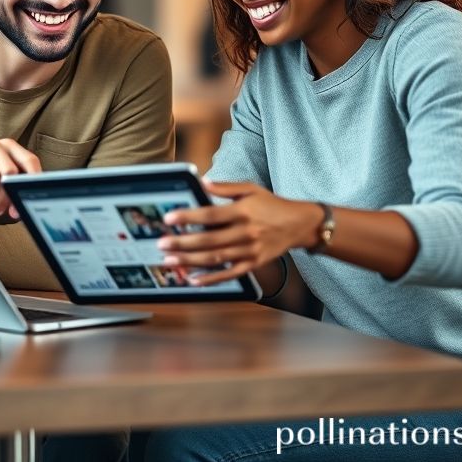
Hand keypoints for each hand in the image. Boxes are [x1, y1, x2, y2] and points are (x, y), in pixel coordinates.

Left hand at [157, 180, 321, 285]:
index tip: (169, 219)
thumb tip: (202, 182)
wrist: (300, 224)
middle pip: (209, 240)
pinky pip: (230, 274)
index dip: (188, 217)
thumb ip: (226, 187)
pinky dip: (211, 279)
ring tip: (170, 261)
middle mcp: (245, 232)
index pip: (210, 214)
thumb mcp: (251, 188)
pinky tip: (193, 280)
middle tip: (162, 244)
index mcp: (242, 211)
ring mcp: (249, 250)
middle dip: (182, 243)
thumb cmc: (272, 204)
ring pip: (215, 258)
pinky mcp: (254, 264)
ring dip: (190, 261)